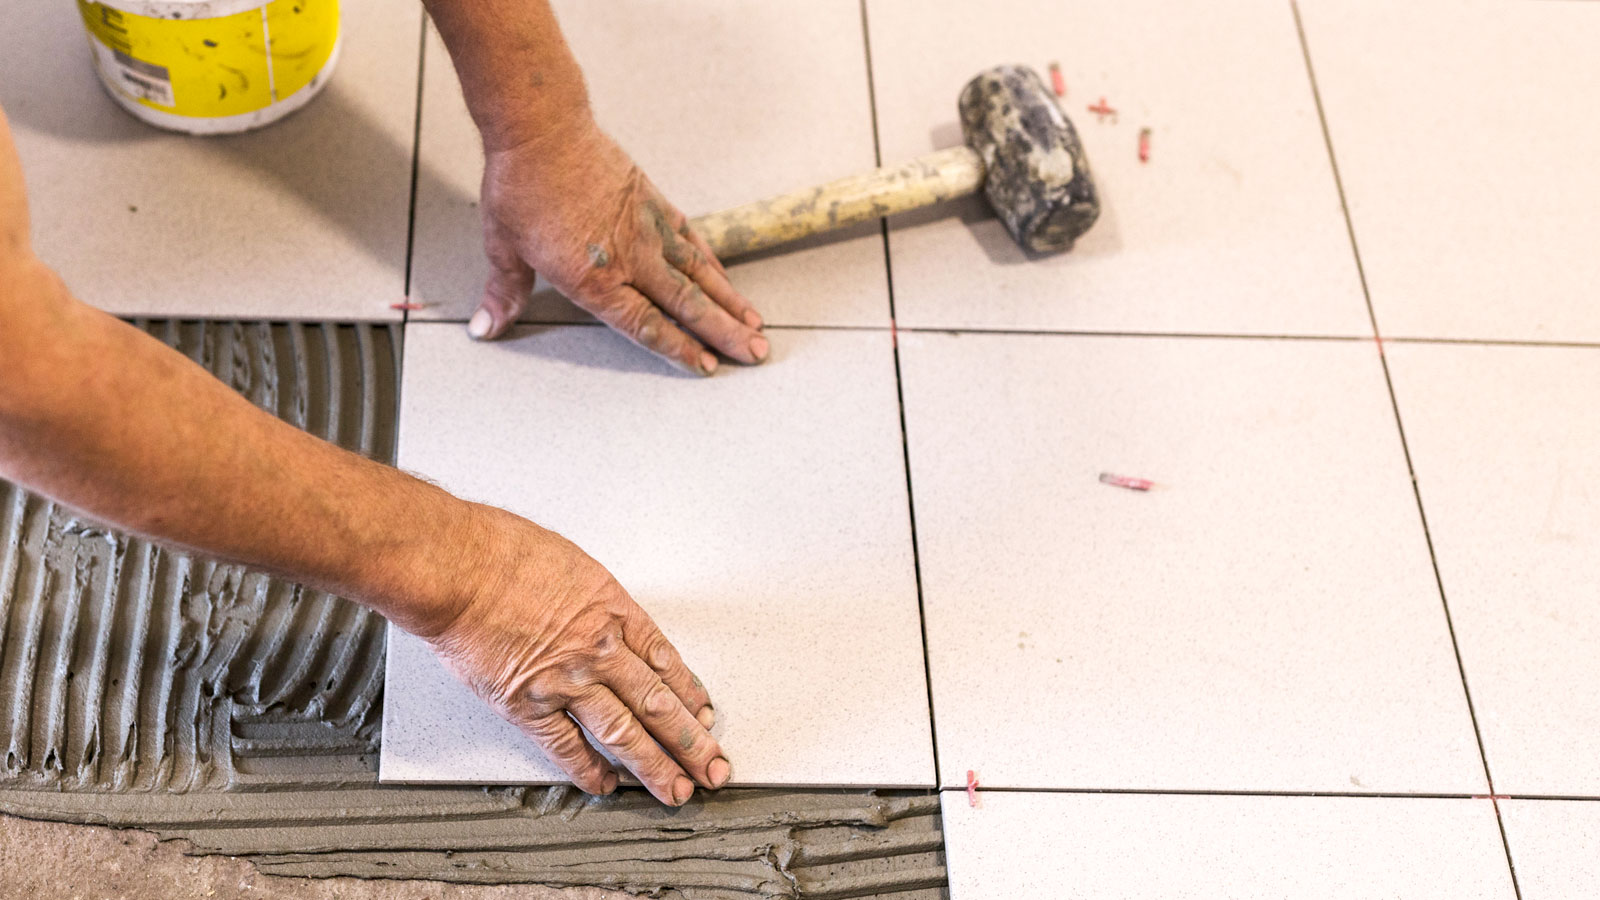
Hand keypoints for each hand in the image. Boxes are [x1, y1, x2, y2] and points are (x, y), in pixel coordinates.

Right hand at [419, 504, 726, 805]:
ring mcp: (567, 682)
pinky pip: (566, 747)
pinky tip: (606, 786)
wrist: (459, 567)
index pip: (666, 663)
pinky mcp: (528, 705)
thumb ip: (595, 601)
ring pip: (624, 733)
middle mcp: (600, 651)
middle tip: (713, 767)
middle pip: (658, 705)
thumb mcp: (574, 565)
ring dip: (654, 767)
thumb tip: (606, 618)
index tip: (704, 715)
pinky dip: (588, 771)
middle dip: (691, 742)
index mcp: (615, 612)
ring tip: (675, 790)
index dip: (690, 694)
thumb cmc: (504, 552)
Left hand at [468, 121, 767, 375]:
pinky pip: (691, 241)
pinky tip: (726, 281)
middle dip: (724, 333)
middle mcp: (628, 258)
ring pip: (699, 275)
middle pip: (686, 304)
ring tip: (757, 325)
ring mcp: (647, 230)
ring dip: (730, 302)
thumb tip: (485, 329)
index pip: (644, 326)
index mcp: (591, 279)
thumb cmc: (520, 187)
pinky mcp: (654, 204)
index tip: (708, 367)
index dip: (679, 349)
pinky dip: (713, 264)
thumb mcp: (502, 246)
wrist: (542, 128)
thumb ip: (504, 293)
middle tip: (756, 353)